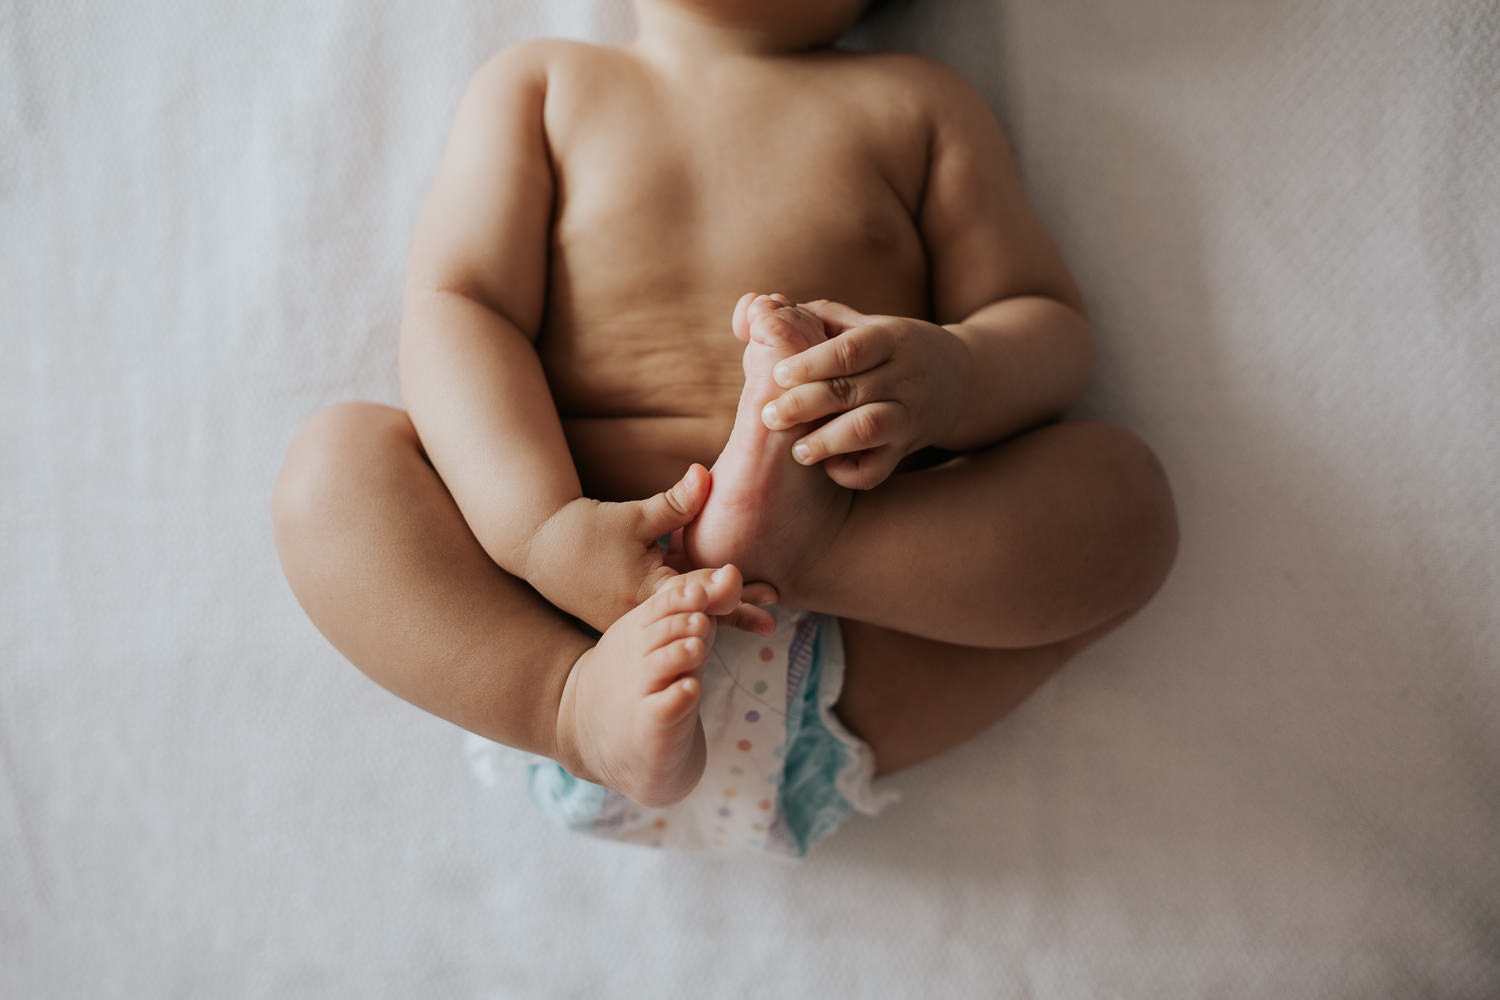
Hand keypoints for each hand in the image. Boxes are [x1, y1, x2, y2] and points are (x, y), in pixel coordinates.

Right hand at [522, 464, 777, 634]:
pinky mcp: (629, 620)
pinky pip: (667, 618)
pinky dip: (692, 615)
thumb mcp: (635, 516)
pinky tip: (717, 616)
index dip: (734, 596)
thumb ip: (675, 502)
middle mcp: (642, 615)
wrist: (541, 547)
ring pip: (684, 619)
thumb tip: (706, 474)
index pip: (699, 596)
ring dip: (717, 617)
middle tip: (772, 621)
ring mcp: (634, 622)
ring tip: (759, 620)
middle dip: (735, 615)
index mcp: (646, 592)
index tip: (766, 597)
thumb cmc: (586, 529)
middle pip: (698, 615)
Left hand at [760, 299, 969, 489]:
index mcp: (889, 339)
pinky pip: (880, 468)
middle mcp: (902, 376)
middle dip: (805, 405)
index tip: (777, 374)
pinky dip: (852, 473)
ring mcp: (907, 414)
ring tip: (798, 451)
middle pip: (851, 391)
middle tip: (769, 416)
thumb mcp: (864, 322)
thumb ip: (814, 316)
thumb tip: (758, 312)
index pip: (850, 350)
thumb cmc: (890, 347)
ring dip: (829, 442)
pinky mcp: (906, 447)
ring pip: (869, 429)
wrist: (960, 379)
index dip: (811, 363)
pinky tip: (828, 467)